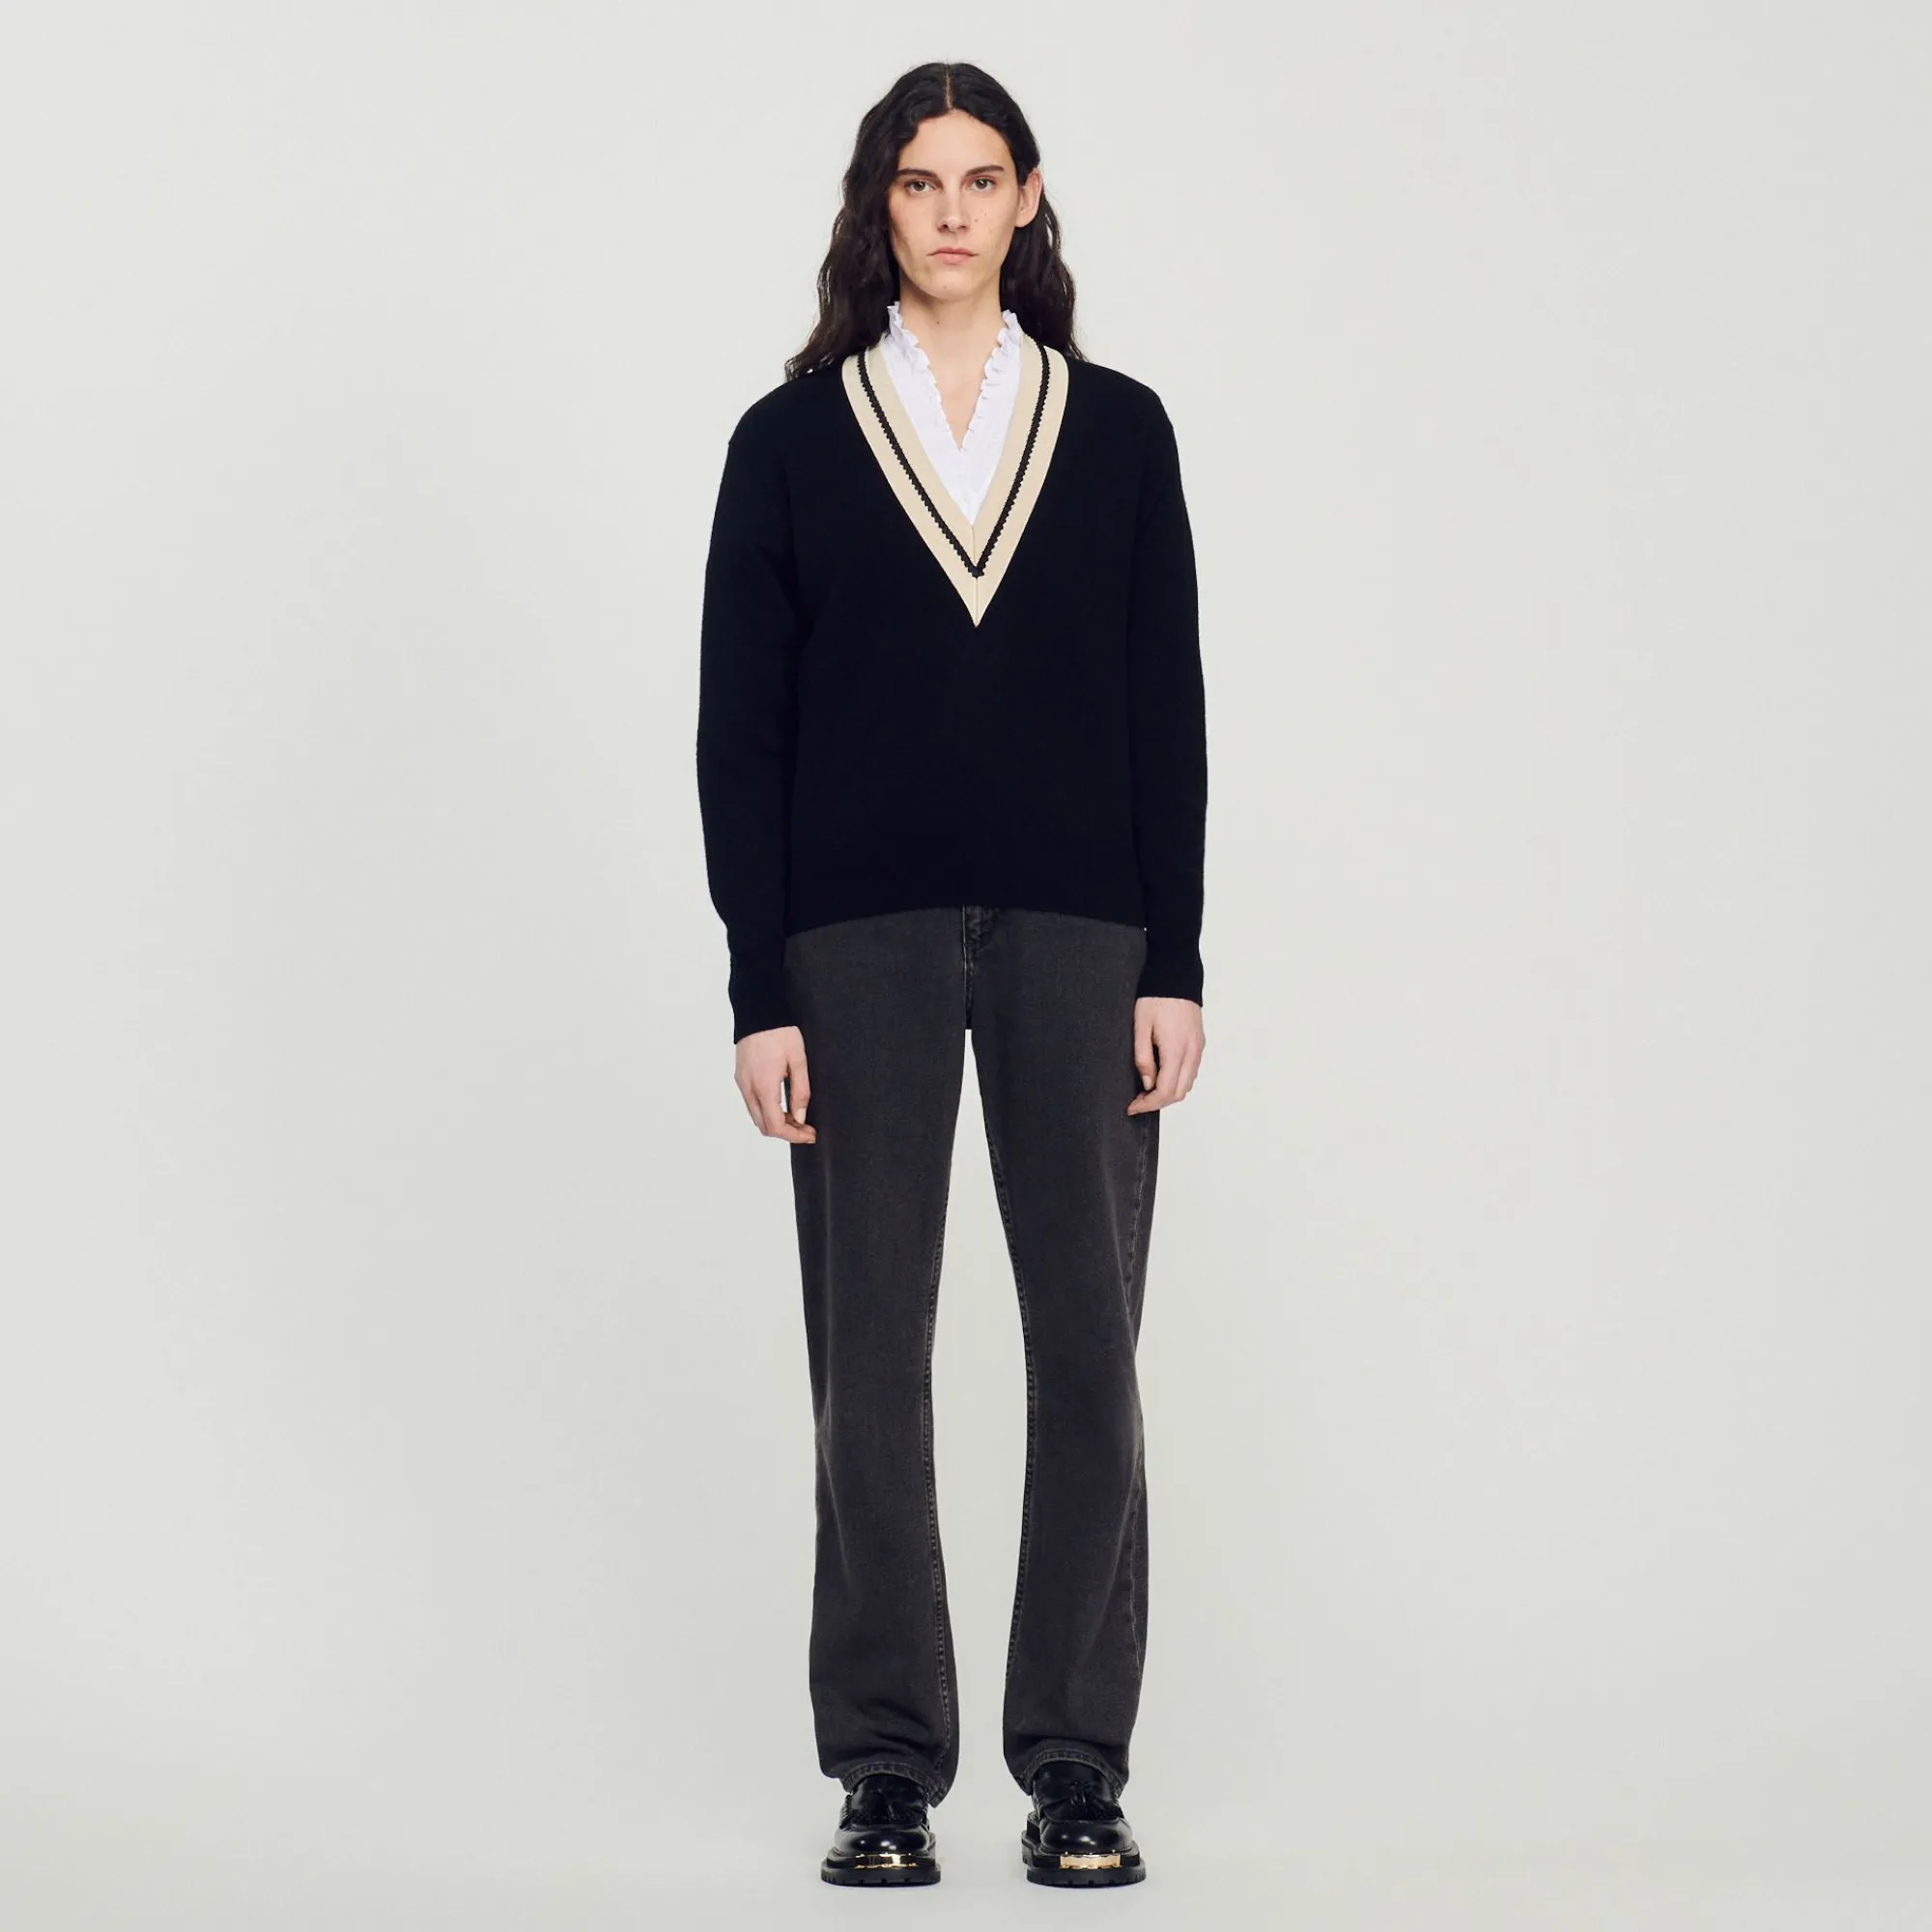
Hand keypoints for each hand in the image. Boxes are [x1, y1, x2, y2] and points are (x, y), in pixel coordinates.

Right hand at [735, 1024, 816, 1142]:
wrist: (758, 1012)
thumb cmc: (781, 1032)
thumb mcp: (798, 1060)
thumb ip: (801, 1091)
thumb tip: (800, 1117)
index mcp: (764, 1086)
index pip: (776, 1126)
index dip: (794, 1136)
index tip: (810, 1134)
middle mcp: (749, 1089)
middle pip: (764, 1127)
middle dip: (786, 1133)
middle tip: (807, 1129)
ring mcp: (742, 1084)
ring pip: (756, 1117)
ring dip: (776, 1123)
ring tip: (797, 1118)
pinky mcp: (740, 1078)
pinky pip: (751, 1105)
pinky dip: (766, 1112)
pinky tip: (782, 1106)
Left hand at [1127, 997, 1203, 1113]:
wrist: (1176, 978)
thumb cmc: (1155, 999)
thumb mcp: (1141, 1027)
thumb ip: (1143, 1058)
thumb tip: (1147, 1084)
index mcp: (1176, 1050)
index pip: (1165, 1091)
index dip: (1148, 1104)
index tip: (1132, 1107)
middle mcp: (1191, 1053)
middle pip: (1179, 1093)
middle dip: (1158, 1103)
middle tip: (1137, 1100)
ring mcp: (1198, 1049)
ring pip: (1187, 1085)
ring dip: (1168, 1093)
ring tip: (1147, 1090)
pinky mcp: (1199, 1044)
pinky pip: (1191, 1072)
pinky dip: (1178, 1082)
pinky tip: (1161, 1076)